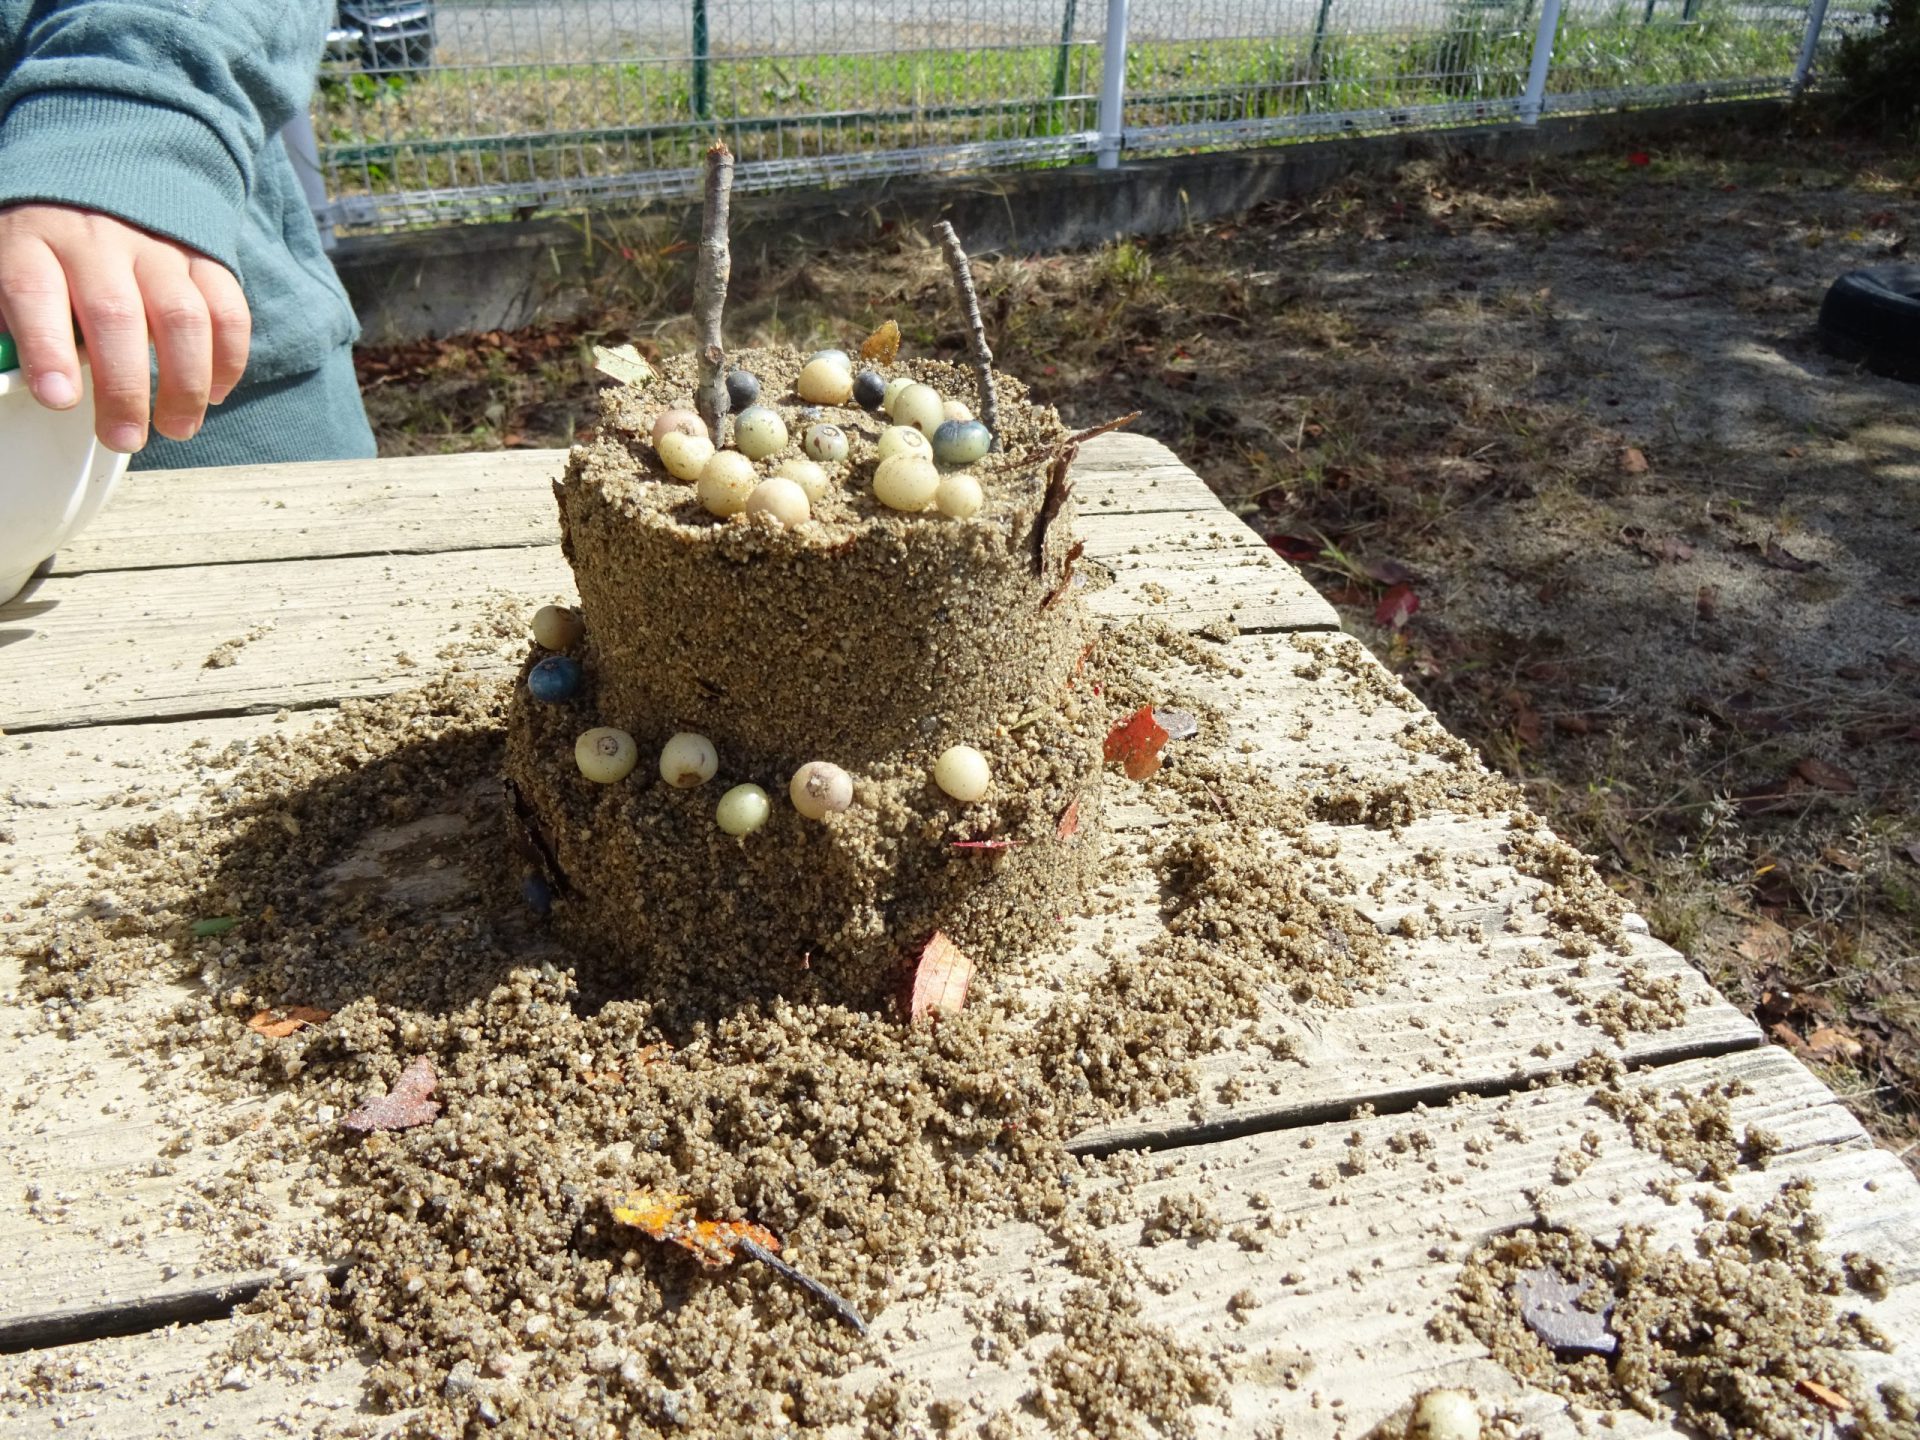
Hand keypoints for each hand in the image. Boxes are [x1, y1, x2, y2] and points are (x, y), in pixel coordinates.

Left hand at [0, 204, 250, 452]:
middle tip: (125, 438)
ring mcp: (157, 247)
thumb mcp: (5, 271)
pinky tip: (213, 394)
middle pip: (116, 315)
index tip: (59, 400)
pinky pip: (227, 310)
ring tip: (177, 427)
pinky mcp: (203, 258)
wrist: (103, 178)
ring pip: (182, 316)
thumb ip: (9, 323)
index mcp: (31, 242)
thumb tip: (12, 381)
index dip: (47, 348)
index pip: (34, 291)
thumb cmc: (44, 250)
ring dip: (184, 382)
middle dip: (124, 387)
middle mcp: (96, 240)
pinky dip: (228, 360)